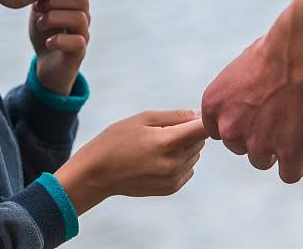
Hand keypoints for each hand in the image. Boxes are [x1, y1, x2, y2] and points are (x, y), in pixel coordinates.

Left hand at [29, 0, 89, 94]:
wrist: (47, 64)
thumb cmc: (45, 32)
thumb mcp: (41, 9)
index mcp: (75, 4)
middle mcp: (84, 17)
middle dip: (55, 1)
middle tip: (38, 9)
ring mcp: (84, 34)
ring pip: (80, 18)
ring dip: (54, 18)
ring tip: (40, 24)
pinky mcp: (80, 52)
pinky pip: (77, 42)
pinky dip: (59, 40)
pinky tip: (48, 42)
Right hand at [55, 110, 207, 213]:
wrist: (98, 173)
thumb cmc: (117, 140)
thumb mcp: (143, 119)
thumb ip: (175, 116)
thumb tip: (200, 115)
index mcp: (168, 142)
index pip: (203, 129)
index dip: (204, 119)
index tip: (196, 115)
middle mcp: (174, 163)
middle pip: (200, 141)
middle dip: (188, 131)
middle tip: (162, 130)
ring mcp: (174, 178)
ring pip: (195, 154)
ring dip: (184, 147)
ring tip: (157, 145)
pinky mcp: (172, 188)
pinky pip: (188, 168)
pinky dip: (179, 161)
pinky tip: (157, 159)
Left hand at [201, 36, 302, 182]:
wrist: (300, 53)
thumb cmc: (274, 50)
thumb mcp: (239, 70)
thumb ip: (234, 95)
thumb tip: (243, 104)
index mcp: (212, 106)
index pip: (219, 131)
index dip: (240, 124)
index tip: (257, 112)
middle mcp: (229, 128)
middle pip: (239, 147)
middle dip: (256, 136)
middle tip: (280, 115)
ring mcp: (257, 144)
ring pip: (262, 161)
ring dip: (276, 149)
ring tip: (295, 126)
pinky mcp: (288, 153)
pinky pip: (289, 174)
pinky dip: (297, 163)